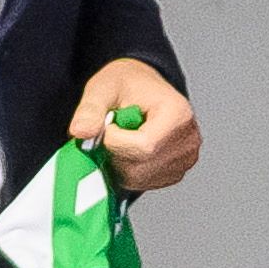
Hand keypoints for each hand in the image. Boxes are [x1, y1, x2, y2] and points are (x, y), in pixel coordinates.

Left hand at [70, 60, 200, 191]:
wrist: (144, 89)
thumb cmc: (128, 84)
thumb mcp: (104, 88)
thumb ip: (90, 110)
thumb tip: (80, 132)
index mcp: (177, 113)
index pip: (144, 146)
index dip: (115, 142)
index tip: (107, 125)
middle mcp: (188, 139)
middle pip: (140, 166)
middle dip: (115, 153)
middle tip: (111, 131)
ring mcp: (185, 159)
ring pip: (139, 178)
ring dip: (119, 163)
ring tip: (122, 137)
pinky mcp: (176, 172)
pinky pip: (143, 183)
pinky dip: (127, 171)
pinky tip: (129, 150)